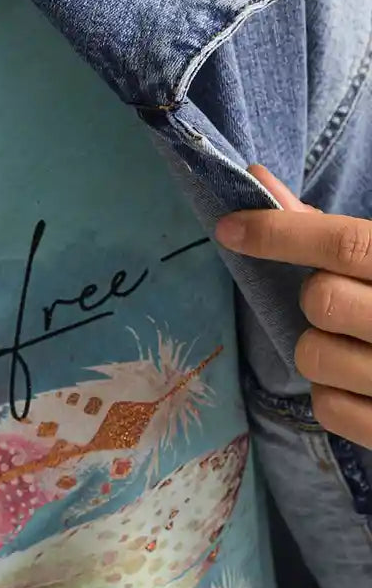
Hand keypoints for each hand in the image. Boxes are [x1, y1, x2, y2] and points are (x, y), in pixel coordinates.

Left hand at [216, 166, 371, 446]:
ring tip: (359, 346)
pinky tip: (363, 383)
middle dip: (315, 295)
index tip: (230, 227)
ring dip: (320, 347)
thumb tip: (260, 181)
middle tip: (344, 302)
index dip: (279, 233)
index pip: (345, 244)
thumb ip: (331, 229)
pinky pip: (326, 407)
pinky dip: (332, 393)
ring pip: (312, 354)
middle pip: (321, 298)